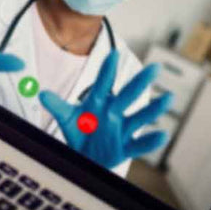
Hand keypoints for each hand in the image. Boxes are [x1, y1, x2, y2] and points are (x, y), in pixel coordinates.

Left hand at [40, 51, 171, 168]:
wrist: (86, 156)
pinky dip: (150, 141)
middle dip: (140, 82)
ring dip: (154, 109)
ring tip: (169, 97)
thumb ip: (57, 106)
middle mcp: (113, 112)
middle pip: (127, 95)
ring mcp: (122, 129)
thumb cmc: (80, 131)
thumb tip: (41, 94)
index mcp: (97, 103)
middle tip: (155, 67)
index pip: (102, 84)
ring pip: (140, 117)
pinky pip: (139, 144)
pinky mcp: (126, 147)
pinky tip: (162, 135)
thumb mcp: (66, 118)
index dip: (107, 70)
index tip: (113, 54)